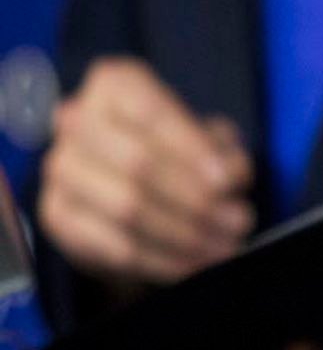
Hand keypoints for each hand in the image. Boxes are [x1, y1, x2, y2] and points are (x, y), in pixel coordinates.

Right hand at [38, 57, 254, 284]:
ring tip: (225, 247)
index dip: (192, 150)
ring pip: (125, 207)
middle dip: (195, 200)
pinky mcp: (57, 215)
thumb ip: (222, 152)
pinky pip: (111, 245)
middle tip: (238, 222)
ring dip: (184, 234)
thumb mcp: (209, 141)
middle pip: (137, 164)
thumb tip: (230, 176)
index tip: (228, 183)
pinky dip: (160, 260)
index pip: (151, 113)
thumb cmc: (178, 153)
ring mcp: (60, 169)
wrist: (129, 186)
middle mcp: (77, 120)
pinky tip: (194, 265)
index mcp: (115, 85)